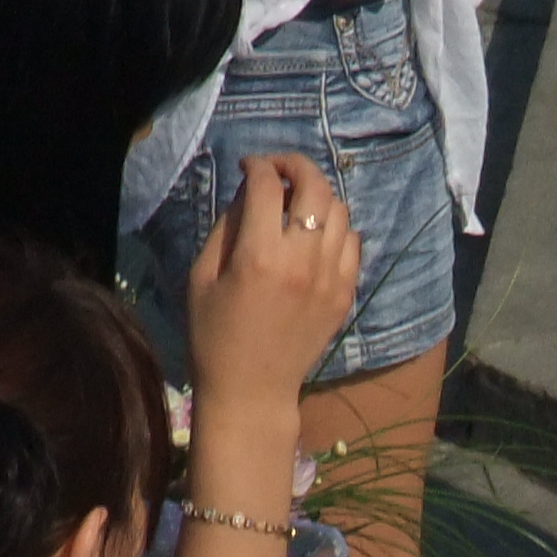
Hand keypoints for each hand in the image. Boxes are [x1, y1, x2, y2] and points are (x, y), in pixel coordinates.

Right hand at [186, 153, 361, 413]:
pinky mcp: (344, 295)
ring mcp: (330, 278)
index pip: (267, 185)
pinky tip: (317, 235)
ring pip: (340, 211)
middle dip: (296, 166)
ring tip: (299, 203)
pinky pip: (353, 243)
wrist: (252, 390)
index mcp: (259, 256)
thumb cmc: (214, 334)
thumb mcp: (203, 276)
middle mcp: (302, 261)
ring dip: (319, 196)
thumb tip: (249, 191)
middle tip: (279, 170)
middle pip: (315, 187)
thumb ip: (227, 227)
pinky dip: (337, 228)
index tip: (248, 167)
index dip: (257, 165)